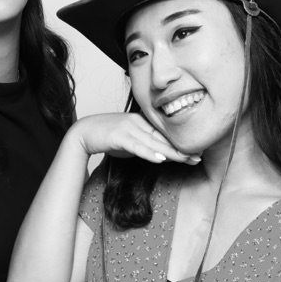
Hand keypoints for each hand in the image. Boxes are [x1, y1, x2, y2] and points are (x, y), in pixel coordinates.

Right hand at [76, 110, 198, 165]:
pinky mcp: (118, 136)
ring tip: (185, 159)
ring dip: (170, 153)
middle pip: (163, 139)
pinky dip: (149, 153)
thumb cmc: (107, 138)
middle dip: (181, 150)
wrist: (83, 133)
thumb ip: (145, 146)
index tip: (196, 153)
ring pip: (153, 143)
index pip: (165, 136)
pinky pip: (137, 146)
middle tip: (197, 158)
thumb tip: (162, 156)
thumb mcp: (130, 142)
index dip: (180, 145)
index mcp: (142, 122)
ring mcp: (128, 128)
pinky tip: (160, 159)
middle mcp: (138, 123)